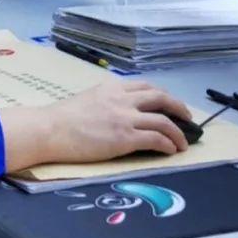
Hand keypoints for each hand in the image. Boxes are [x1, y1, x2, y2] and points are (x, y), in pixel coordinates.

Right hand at [0, 81, 191, 171]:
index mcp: (112, 88)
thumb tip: (119, 113)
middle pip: (160, 98)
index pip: (145, 87)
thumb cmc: (62, 118)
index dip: (162, 95)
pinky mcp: (125, 137)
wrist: (50, 129)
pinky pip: (156, 139)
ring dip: (178, 132)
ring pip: (163, 120)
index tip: (169, 104)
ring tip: (182, 142)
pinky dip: (168, 144)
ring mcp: (125, 118)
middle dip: (178, 107)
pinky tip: (170, 150)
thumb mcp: (88, 99)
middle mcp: (122, 99)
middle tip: (187, 118)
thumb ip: (106, 101)